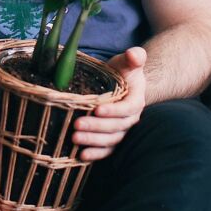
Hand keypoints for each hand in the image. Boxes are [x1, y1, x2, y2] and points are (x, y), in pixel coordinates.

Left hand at [71, 46, 146, 160]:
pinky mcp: (112, 139)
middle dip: (96, 127)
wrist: (123, 85)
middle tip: (77, 125)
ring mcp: (122, 131)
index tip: (97, 109)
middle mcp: (131, 119)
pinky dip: (95, 154)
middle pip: (116, 127)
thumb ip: (134, 57)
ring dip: (93, 141)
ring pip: (110, 140)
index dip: (113, 111)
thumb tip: (134, 55)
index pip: (127, 109)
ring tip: (75, 138)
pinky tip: (81, 155)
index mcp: (136, 101)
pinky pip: (106, 150)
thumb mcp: (128, 62)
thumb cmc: (123, 72)